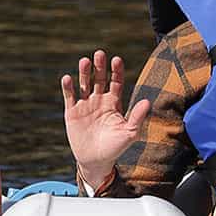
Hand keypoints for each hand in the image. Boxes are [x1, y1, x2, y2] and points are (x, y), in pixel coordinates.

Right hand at [60, 49, 150, 187]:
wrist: (96, 161)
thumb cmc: (115, 148)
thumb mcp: (129, 133)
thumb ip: (137, 117)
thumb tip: (147, 101)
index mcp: (114, 102)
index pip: (116, 82)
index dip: (116, 71)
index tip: (116, 60)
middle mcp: (99, 100)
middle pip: (100, 78)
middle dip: (100, 66)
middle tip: (99, 54)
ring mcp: (85, 105)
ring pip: (84, 84)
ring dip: (84, 73)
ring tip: (84, 61)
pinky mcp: (72, 112)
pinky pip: (70, 96)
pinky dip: (68, 87)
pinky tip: (68, 78)